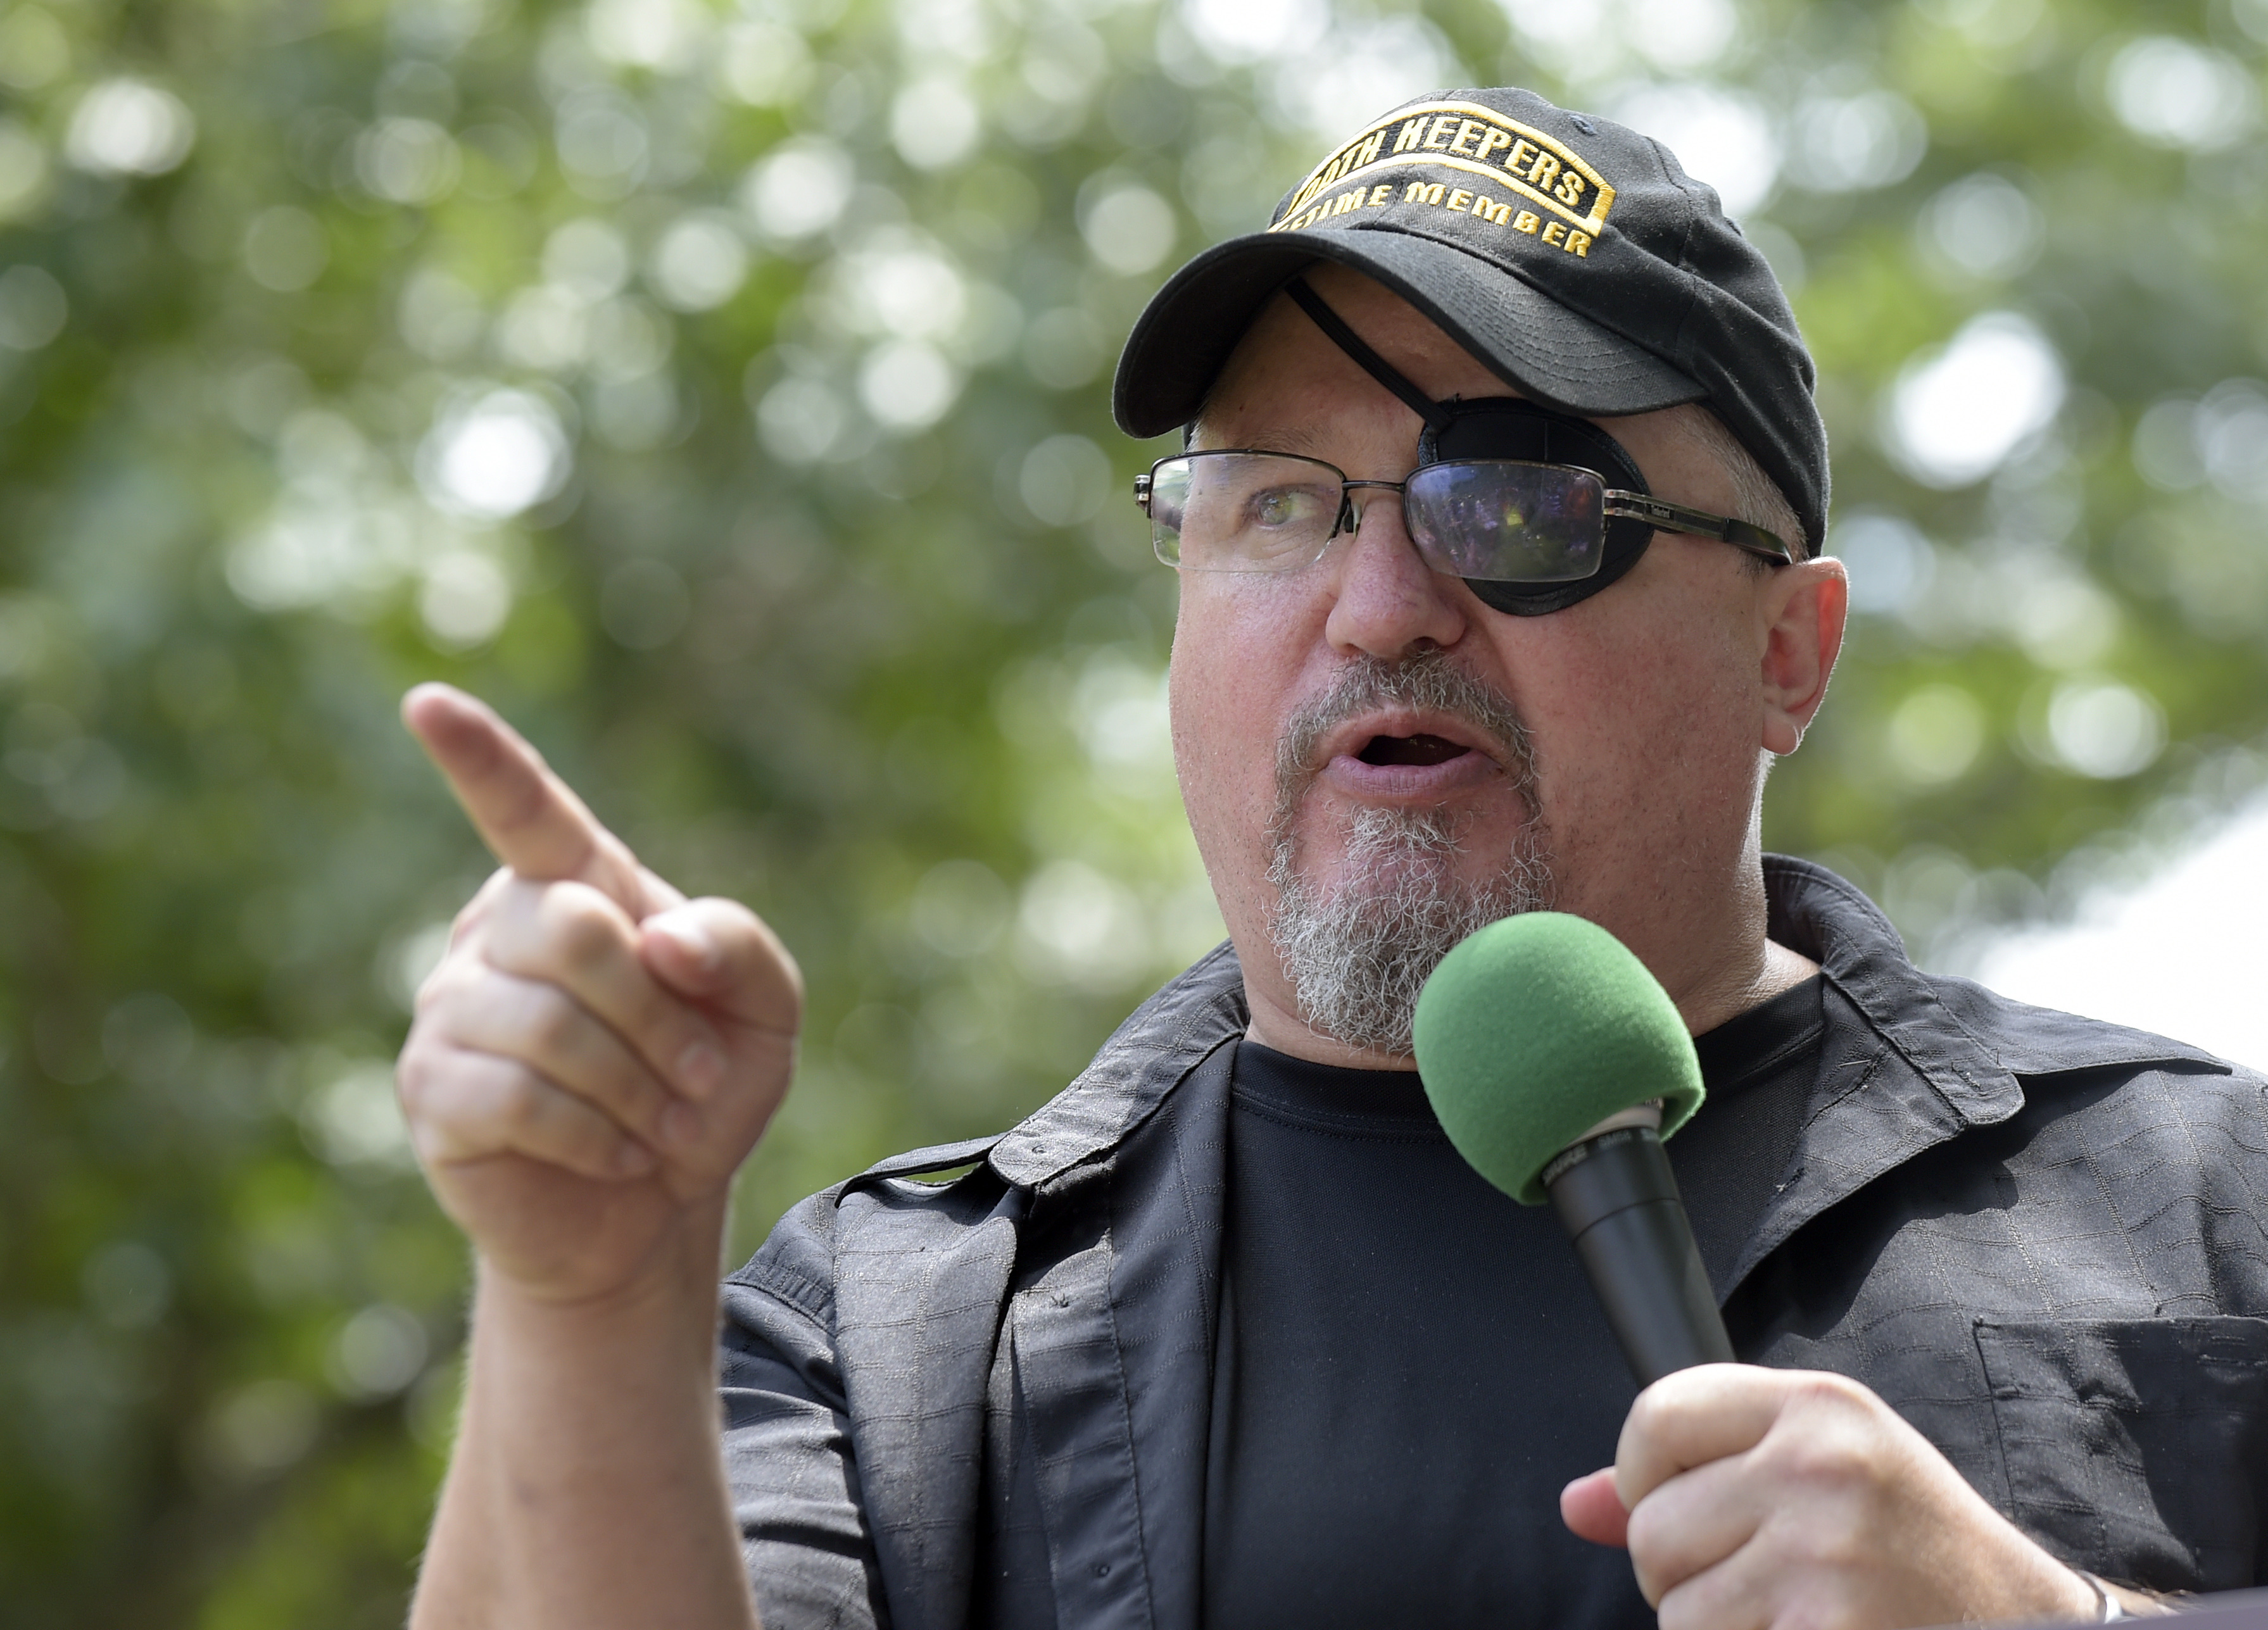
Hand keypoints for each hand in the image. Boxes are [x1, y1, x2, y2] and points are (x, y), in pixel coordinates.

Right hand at [395, 684, 802, 1306]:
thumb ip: (737, 945)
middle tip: (696, 1077)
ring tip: (662, 1125)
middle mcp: (500, 931)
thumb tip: (662, 941)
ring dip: (633, 1086)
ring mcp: (453, 1008)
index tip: (427, 702)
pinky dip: (590, 1134)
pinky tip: (615, 1153)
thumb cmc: (703, 1086)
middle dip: (655, 1014)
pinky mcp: (433, 1088)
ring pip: (546, 1025)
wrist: (656, 1205)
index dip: (478, 757)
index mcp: (576, 886)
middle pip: (572, 930)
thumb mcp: (765, 1010)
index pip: (522, 808)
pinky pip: (513, 1097)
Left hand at [1560, 1365, 2101, 1628]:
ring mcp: (1825, 1555)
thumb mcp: (1821, 1478)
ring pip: (1676, 1612)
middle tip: (1763, 1585)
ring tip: (1797, 1617)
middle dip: (1684, 1576)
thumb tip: (1576, 1505)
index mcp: (1820, 1407)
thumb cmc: (1913, 1553)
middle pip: (1653, 1528)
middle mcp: (1821, 1467)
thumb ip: (1695, 1476)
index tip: (1687, 1507)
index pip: (1656, 1414)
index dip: (1646, 1475)